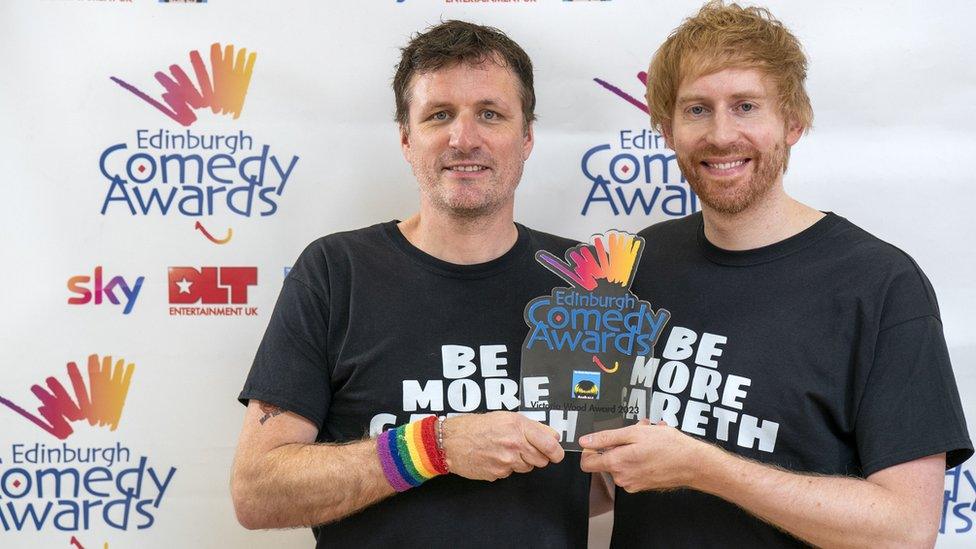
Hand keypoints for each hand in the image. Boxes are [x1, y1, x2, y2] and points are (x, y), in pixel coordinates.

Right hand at [442, 411, 564, 480]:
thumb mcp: (506, 417)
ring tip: (506, 450)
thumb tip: (553, 436)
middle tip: (525, 448)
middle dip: (538, 456)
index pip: (550, 445)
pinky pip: (512, 473)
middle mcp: (514, 444)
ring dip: (522, 461)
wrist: (451, 441)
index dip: (556, 451)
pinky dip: (508, 468)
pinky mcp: (498, 474)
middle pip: (542, 460)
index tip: (556, 453)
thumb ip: (532, 426)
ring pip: (528, 467)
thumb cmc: (476, 426)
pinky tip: (496, 457)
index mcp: (518, 426)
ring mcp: (506, 461)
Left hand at [579, 420, 709, 492]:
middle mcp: (622, 478)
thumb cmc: (668, 446)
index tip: (599, 441)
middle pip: (607, 460)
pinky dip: (639, 457)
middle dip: (618, 444)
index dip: (589, 450)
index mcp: (616, 464)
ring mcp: (632, 484)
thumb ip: (606, 438)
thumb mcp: (634, 433)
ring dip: (630, 448)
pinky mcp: (642, 485)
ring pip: (622, 462)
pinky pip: (633, 469)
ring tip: (648, 436)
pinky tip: (653, 448)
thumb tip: (585, 441)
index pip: (587, 463)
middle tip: (634, 432)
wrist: (692, 464)